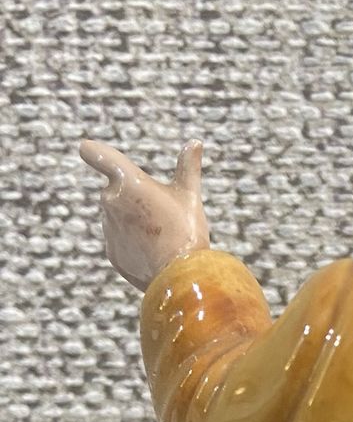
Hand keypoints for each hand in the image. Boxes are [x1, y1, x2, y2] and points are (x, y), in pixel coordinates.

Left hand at [79, 138, 209, 291]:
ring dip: (132, 221)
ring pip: (118, 216)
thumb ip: (188, 166)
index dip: (93, 151)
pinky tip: (152, 252)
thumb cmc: (185, 231)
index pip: (96, 154)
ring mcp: (108, 228)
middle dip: (132, 197)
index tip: (89, 149)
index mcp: (127, 180)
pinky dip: (133, 244)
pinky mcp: (111, 252)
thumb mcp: (189, 195)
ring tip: (159, 236)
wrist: (179, 278)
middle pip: (116, 190)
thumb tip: (195, 142)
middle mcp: (110, 200)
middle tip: (159, 213)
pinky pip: (120, 241)